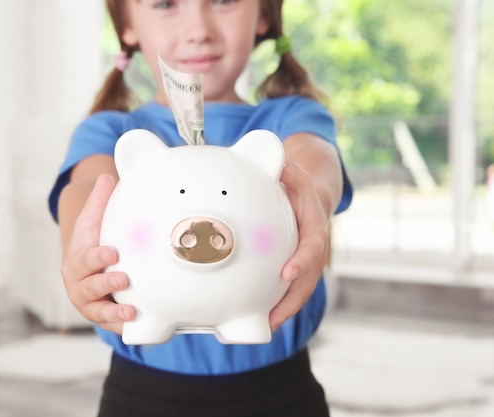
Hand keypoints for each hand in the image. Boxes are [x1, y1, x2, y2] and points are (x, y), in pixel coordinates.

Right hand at [61, 174, 134, 333]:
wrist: (91, 269)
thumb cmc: (94, 243)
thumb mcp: (93, 221)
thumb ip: (99, 201)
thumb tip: (107, 176)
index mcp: (77, 261)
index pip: (85, 259)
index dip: (96, 257)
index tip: (111, 253)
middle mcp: (80, 285)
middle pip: (89, 288)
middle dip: (104, 284)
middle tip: (122, 278)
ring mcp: (91, 304)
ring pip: (99, 312)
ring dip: (114, 313)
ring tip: (131, 311)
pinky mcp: (105, 319)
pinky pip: (111, 326)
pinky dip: (122, 328)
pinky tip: (136, 327)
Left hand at [269, 161, 330, 330]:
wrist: (311, 193)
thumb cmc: (296, 183)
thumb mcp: (292, 170)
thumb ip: (285, 168)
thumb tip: (277, 163)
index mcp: (313, 223)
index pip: (313, 244)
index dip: (304, 259)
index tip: (288, 272)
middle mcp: (312, 245)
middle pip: (308, 278)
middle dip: (292, 300)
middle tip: (273, 318)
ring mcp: (304, 259)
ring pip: (299, 289)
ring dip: (284, 309)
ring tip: (265, 326)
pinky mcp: (294, 266)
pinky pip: (287, 287)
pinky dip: (276, 302)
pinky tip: (258, 315)